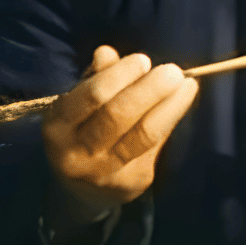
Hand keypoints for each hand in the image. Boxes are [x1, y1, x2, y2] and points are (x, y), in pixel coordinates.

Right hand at [42, 44, 198, 221]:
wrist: (81, 191)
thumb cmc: (81, 133)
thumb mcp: (77, 106)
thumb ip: (94, 79)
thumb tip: (107, 53)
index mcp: (58, 128)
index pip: (91, 98)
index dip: (119, 76)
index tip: (144, 60)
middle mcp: (77, 154)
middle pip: (118, 117)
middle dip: (149, 90)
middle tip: (173, 71)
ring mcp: (105, 173)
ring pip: (143, 136)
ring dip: (170, 106)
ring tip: (187, 85)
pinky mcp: (131, 184)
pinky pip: (154, 147)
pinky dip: (169, 121)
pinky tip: (180, 103)